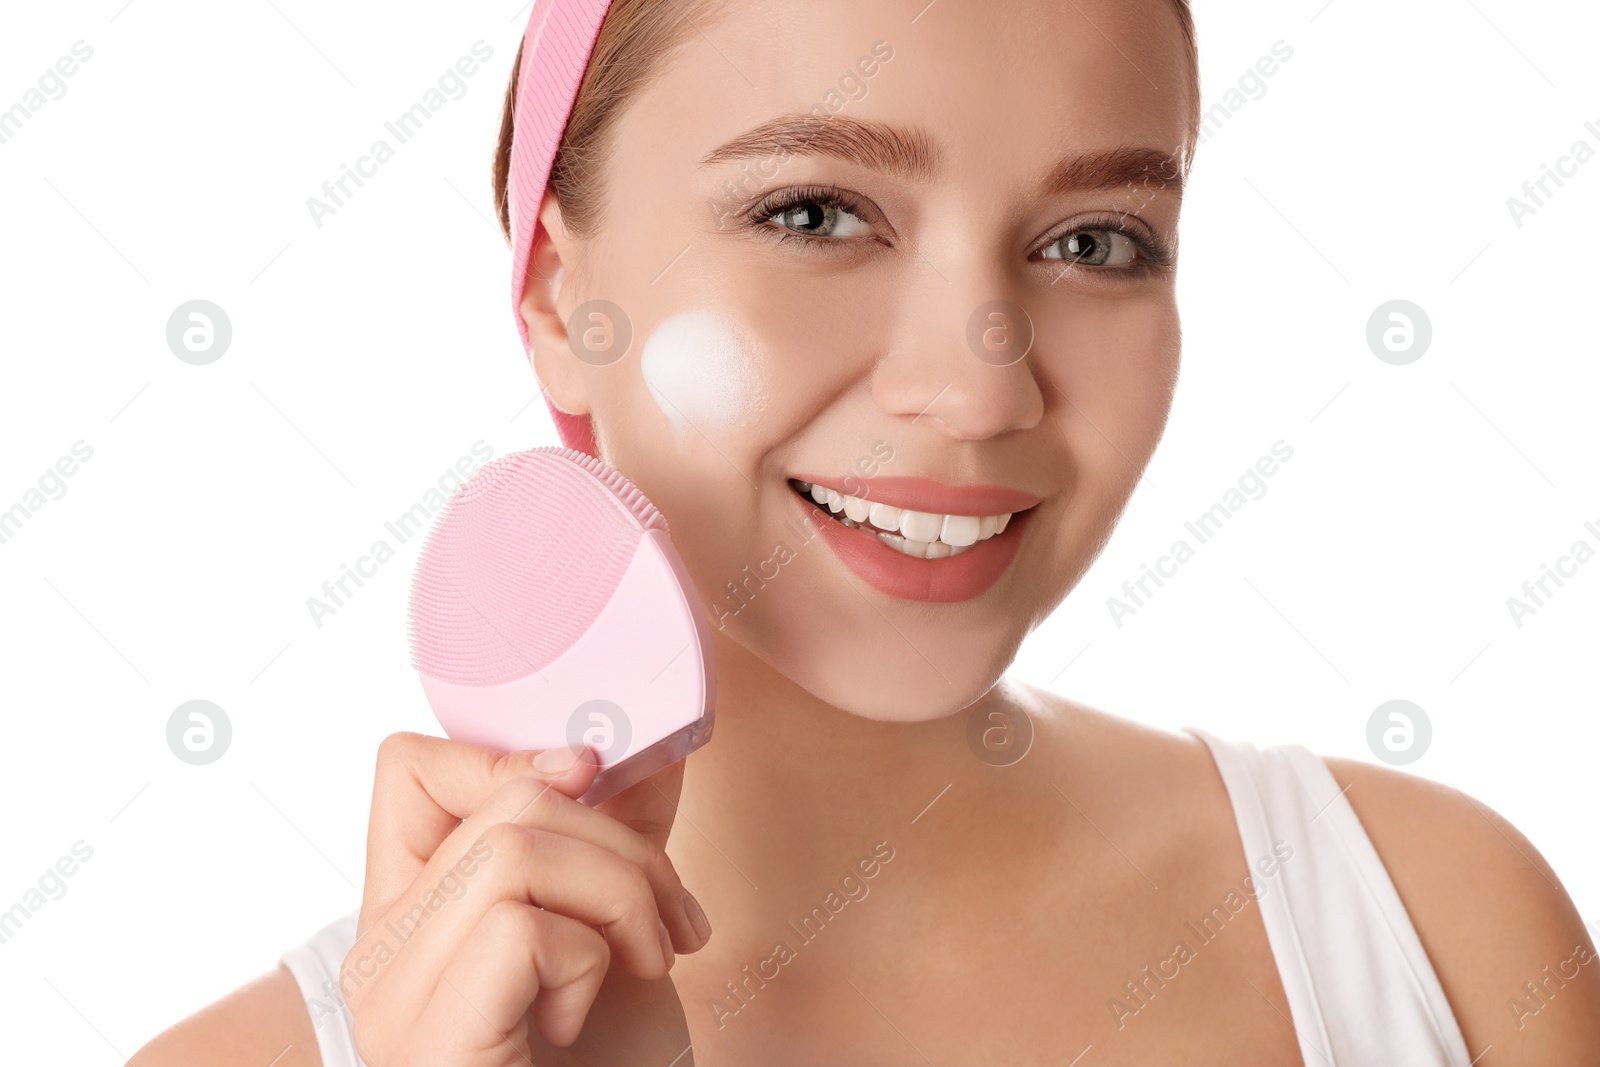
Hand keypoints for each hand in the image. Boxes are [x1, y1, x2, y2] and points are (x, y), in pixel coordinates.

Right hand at [342, 732, 710, 1065]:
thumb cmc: (610, 1065)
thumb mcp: (614, 929)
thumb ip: (609, 842)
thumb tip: (645, 744)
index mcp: (415, 913)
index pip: (406, 768)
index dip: (508, 757)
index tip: (592, 793)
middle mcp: (382, 952)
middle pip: (504, 803)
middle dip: (624, 844)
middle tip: (669, 924)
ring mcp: (396, 999)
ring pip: (515, 849)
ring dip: (623, 896)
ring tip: (648, 964)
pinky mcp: (433, 1038)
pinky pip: (519, 926)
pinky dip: (589, 959)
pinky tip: (586, 1018)